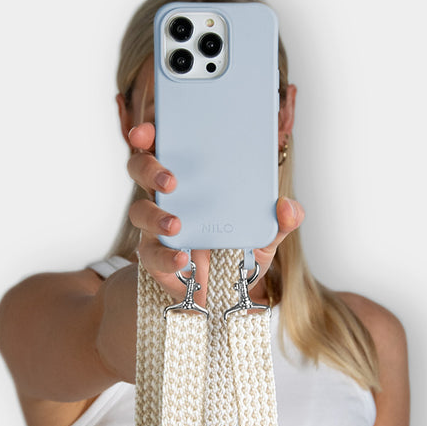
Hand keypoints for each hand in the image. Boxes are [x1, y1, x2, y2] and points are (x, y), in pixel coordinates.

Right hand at [127, 122, 303, 307]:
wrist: (226, 294)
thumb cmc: (238, 253)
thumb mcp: (265, 234)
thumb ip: (281, 220)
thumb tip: (287, 207)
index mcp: (192, 178)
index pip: (165, 145)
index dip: (150, 133)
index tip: (148, 130)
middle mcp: (169, 198)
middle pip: (141, 170)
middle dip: (149, 169)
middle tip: (171, 180)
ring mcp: (157, 227)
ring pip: (139, 211)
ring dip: (155, 215)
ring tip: (176, 225)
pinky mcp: (155, 257)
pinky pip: (151, 254)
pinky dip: (166, 257)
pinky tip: (182, 260)